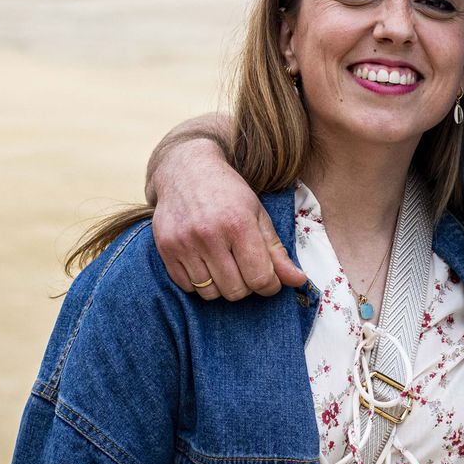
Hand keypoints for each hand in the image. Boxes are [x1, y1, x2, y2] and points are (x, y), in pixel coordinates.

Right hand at [149, 139, 307, 300]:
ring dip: (222, 286)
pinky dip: (199, 283)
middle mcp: (209, 235)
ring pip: (210, 293)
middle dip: (246, 285)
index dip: (270, 285)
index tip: (270, 280)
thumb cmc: (228, 193)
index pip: (260, 278)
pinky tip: (205, 263)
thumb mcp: (258, 215)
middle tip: (246, 268)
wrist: (186, 170)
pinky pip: (187, 287)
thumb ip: (277, 251)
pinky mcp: (165, 249)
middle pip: (236, 290)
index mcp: (238, 224)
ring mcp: (183, 243)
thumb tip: (298, 281)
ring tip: (225, 264)